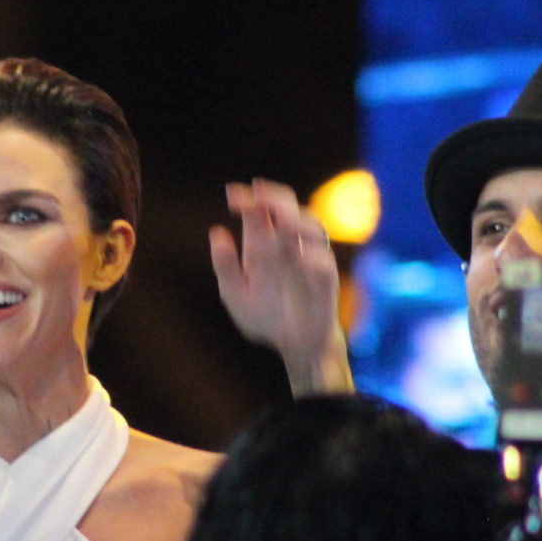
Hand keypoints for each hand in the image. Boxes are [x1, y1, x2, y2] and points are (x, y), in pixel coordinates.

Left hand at [209, 179, 351, 394]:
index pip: (258, 210)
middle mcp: (287, 245)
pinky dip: (315, 258)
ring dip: (298, 220)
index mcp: (262, 243)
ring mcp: (309, 259)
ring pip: (311, 227)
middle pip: (287, 208)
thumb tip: (216, 232)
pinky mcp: (325, 280)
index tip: (233, 195)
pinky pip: (325, 264)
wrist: (294, 345)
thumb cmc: (264, 316)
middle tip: (260, 195)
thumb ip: (224, 266)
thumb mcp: (235, 294)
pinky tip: (301, 257)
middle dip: (275, 198)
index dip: (248, 198)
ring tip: (283, 219)